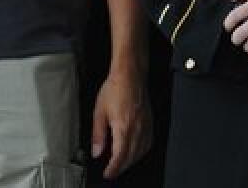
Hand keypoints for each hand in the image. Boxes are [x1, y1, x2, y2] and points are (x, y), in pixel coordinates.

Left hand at [91, 64, 152, 178]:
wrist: (130, 74)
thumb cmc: (115, 88)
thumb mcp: (99, 111)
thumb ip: (98, 134)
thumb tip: (97, 152)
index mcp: (123, 127)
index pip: (120, 157)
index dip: (113, 169)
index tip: (107, 173)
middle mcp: (137, 128)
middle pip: (131, 157)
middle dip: (122, 167)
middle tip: (112, 171)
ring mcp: (146, 125)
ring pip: (142, 151)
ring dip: (132, 160)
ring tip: (122, 163)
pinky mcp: (150, 120)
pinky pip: (149, 142)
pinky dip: (142, 150)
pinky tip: (136, 150)